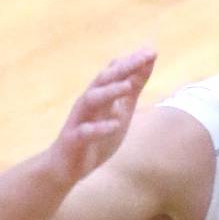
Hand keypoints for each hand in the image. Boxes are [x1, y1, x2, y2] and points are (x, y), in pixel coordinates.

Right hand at [46, 50, 156, 186]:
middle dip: (122, 68)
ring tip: (127, 86)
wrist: (66, 167)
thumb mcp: (120, 112)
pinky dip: (99, 128)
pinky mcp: (73, 140)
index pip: (115, 73)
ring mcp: (79, 120)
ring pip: (91, 100)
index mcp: (100, 96)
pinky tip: (114, 125)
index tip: (152, 51)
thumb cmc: (96, 137)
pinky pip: (85, 132)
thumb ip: (131, 91)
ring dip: (109, 92)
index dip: (132, 62)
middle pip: (103, 80)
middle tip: (142, 58)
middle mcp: (88, 103)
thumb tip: (147, 65)